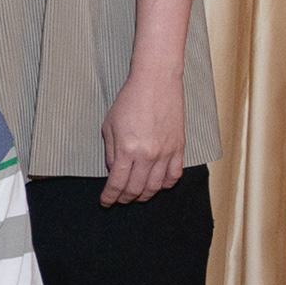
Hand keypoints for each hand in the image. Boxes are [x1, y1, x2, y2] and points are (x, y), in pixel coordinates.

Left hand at [99, 66, 185, 206]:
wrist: (156, 82)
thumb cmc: (130, 100)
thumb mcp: (109, 126)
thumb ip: (110, 152)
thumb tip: (113, 172)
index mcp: (127, 150)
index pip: (117, 183)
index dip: (110, 197)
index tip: (106, 202)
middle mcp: (148, 155)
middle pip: (136, 189)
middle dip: (125, 198)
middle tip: (119, 199)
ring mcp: (166, 152)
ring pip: (156, 186)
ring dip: (144, 195)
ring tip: (136, 195)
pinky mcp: (179, 147)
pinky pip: (175, 175)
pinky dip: (166, 184)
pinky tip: (158, 185)